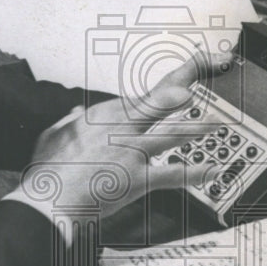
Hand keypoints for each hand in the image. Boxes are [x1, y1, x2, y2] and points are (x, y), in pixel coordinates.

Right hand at [16, 53, 230, 223]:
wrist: (47, 201)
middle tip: (215, 64)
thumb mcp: (54, 135)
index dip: (170, 85)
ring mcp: (130, 151)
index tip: (188, 77)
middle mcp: (121, 126)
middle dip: (190, 78)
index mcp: (106, 114)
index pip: (144, 95)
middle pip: (162, 96)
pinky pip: (170, 174)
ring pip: (172, 131)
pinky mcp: (134, 178)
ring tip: (220, 121)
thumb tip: (76, 111)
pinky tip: (214, 170)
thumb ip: (69, 120)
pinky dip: (195, 173)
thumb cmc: (48, 171)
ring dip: (198, 126)